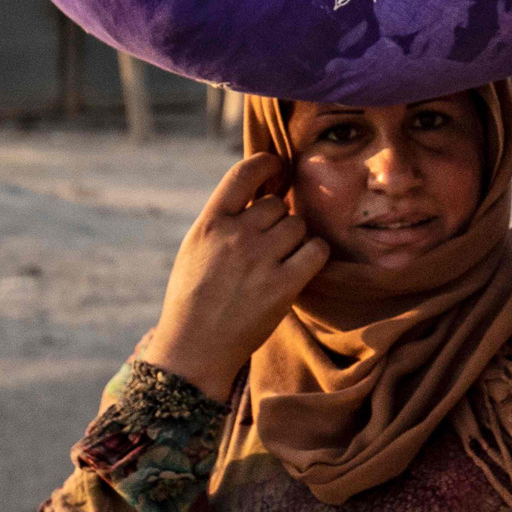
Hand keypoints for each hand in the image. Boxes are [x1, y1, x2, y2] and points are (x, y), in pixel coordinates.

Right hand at [142, 154, 329, 400]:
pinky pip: (317, 250)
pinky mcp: (283, 284)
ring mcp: (260, 259)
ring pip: (299, 226)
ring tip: (278, 262)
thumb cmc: (196, 296)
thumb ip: (226, 220)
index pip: (243, 173)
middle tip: (268, 245)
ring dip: (296, 240)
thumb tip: (265, 191)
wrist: (195, 346)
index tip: (277, 169)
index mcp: (209, 223)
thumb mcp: (197, 247)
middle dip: (279, 220)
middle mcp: (235, 235)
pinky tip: (301, 267)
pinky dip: (314, 256)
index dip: (267, 165)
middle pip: (278, 205)